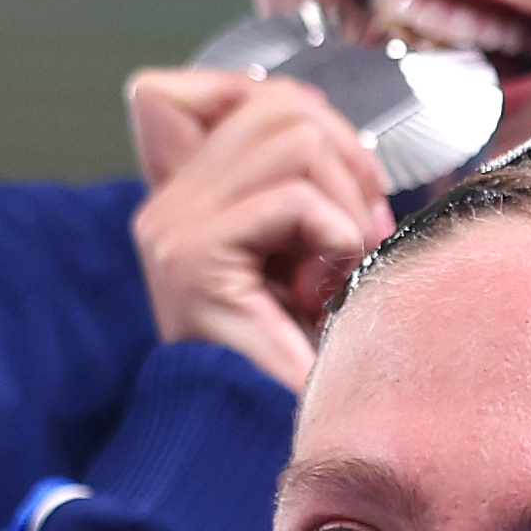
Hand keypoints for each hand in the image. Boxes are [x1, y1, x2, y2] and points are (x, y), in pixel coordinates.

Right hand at [122, 67, 400, 387]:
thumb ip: (306, 188)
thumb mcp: (307, 256)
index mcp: (187, 198)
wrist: (266, 441)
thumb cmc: (301, 359)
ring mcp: (172, 228)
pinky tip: (329, 281)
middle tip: (362, 226)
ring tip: (346, 258)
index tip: (333, 165)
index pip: (206, 89)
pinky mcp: (192, 258)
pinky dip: (335, 234)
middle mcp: (168, 205)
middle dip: (346, 156)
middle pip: (275, 105)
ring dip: (346, 199)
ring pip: (292, 139)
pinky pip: (292, 199)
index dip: (286, 104)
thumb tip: (341, 134)